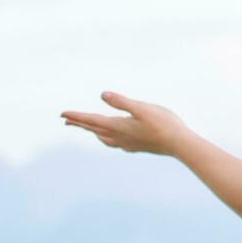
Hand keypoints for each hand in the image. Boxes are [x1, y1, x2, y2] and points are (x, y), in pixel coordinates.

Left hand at [60, 92, 192, 156]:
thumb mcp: (142, 108)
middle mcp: (119, 136)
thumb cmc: (163, 124)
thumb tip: (102, 95)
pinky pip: (115, 143)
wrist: (179, 145)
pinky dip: (108, 139)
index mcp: (118, 126)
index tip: (62, 114)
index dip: (77, 116)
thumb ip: (122, 102)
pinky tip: (114, 140)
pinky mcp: (136, 146)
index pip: (92, 120)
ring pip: (104, 138)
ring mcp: (128, 143)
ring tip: (89, 129)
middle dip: (80, 124)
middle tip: (66, 121)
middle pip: (94, 130)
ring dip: (93, 132)